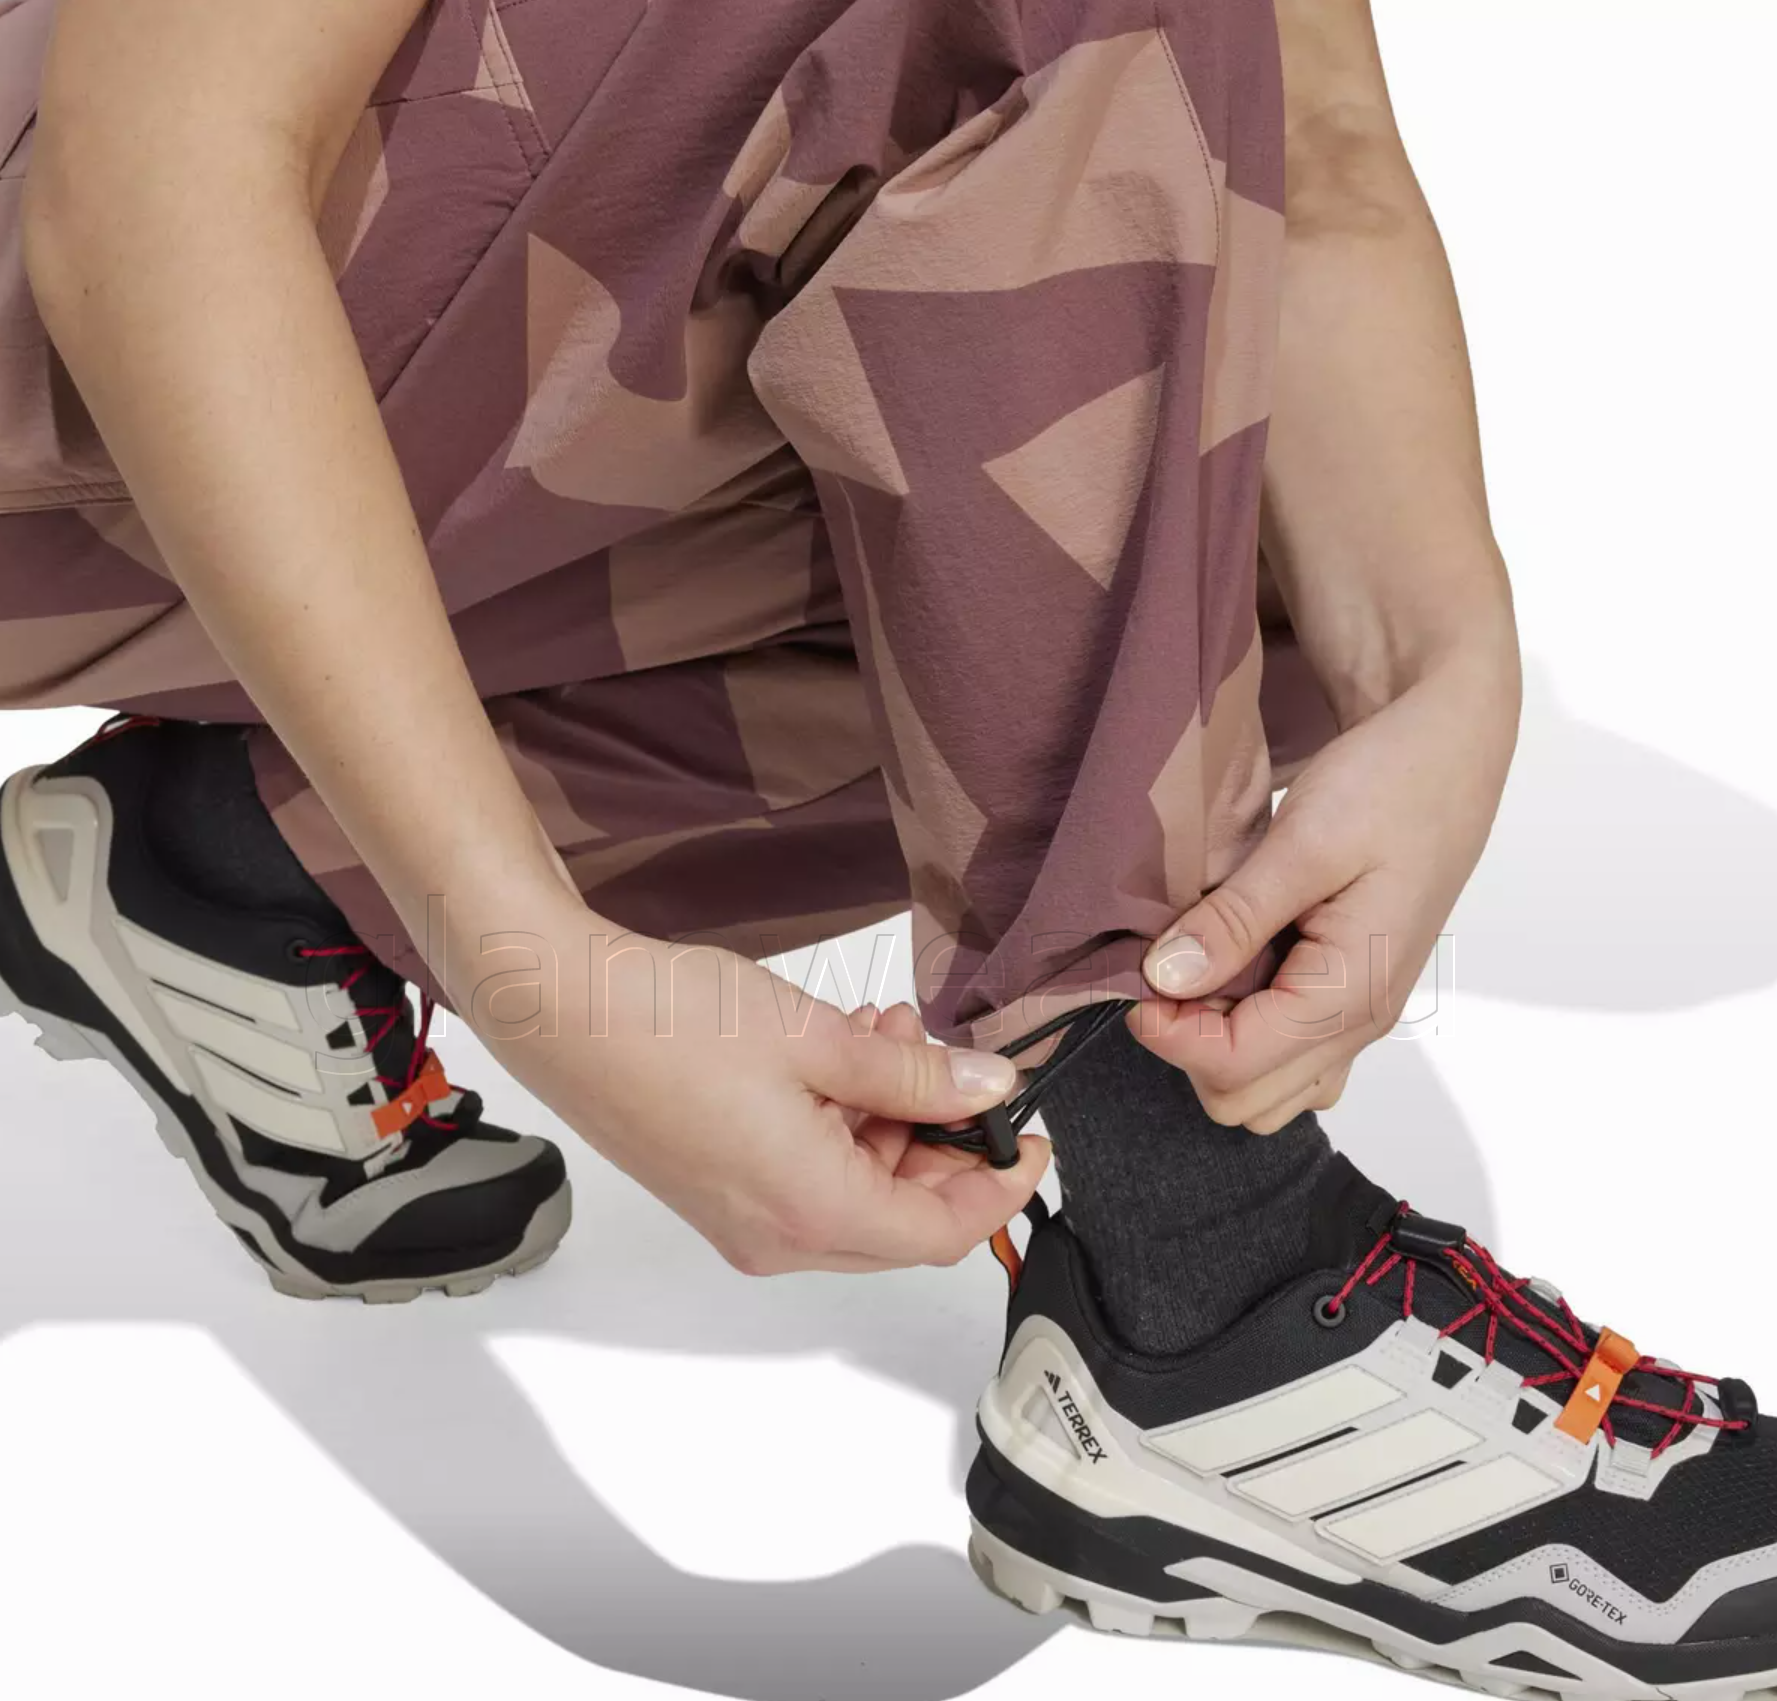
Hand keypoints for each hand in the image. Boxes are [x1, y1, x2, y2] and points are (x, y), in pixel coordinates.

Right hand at [468, 910, 1047, 1272]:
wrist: (561, 1008)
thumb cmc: (669, 1021)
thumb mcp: (820, 1040)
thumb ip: (915, 1076)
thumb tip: (985, 1089)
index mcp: (810, 1211)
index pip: (941, 1232)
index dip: (999, 1188)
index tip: (1030, 1138)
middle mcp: (775, 1238)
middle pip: (899, 1219)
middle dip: (939, 1142)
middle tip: (947, 1062)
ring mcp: (739, 1222)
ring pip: (854, 1195)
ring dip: (886, 1122)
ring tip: (883, 1033)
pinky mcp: (715, 1194)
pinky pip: (807, 1181)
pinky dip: (839, 1127)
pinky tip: (839, 1055)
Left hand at [1134, 643, 1518, 1131]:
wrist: (1450, 752)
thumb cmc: (1393, 785)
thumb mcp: (1304, 843)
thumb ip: (1234, 919)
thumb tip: (1164, 979)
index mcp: (1351, 994)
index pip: (1233, 1068)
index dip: (1169, 1032)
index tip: (1137, 974)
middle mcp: (1359, 1022)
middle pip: (1244, 1100)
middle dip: (1188, 1045)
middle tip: (1168, 967)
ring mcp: (1357, 1012)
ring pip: (1266, 1088)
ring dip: (1216, 1044)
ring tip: (1202, 964)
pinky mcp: (1349, 992)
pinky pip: (1292, 1055)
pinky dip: (1248, 1031)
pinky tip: (1232, 964)